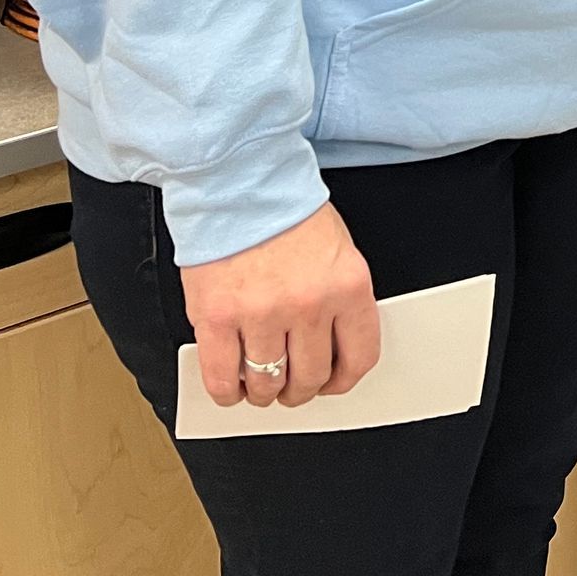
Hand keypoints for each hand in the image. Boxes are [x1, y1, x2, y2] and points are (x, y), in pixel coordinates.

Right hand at [179, 201, 380, 410]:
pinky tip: (232, 386)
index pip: (359, 357)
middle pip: (311, 377)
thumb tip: (332, 348)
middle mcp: (308, 304)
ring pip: (268, 384)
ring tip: (261, 382)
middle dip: (302, 389)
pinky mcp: (217, 318)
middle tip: (292, 384)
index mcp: (347, 285)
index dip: (343, 380)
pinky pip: (223, 378)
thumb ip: (339, 299)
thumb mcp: (337, 250)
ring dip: (265, 392)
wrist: (240, 183)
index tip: (332, 382)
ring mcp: (261, 314)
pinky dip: (227, 392)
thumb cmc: (287, 211)